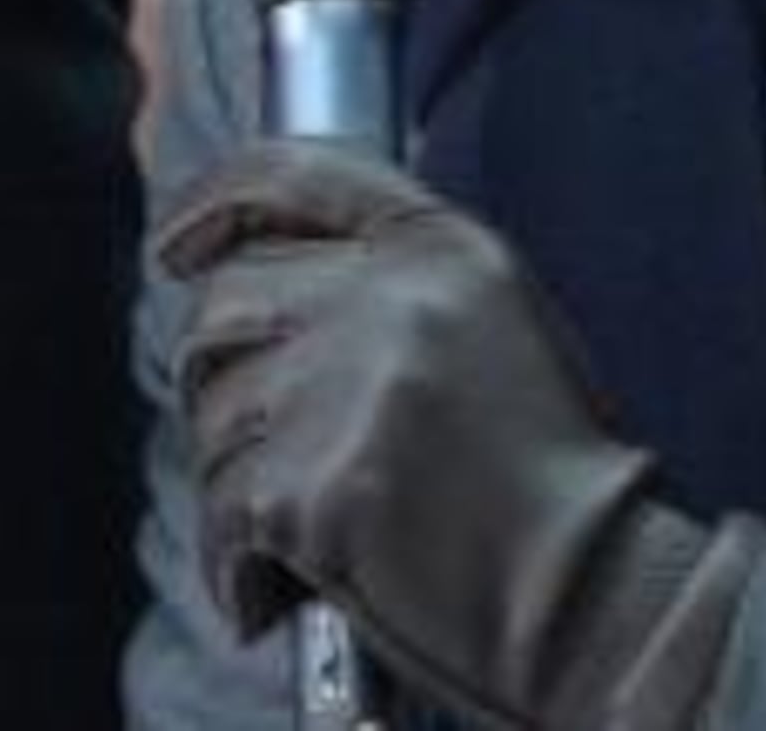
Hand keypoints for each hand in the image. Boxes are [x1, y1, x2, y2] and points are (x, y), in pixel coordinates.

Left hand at [159, 142, 736, 726]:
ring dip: (232, 471)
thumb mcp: (495, 326)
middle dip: (215, 371)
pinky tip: (267, 592)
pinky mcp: (316, 481)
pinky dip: (234, 559)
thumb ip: (394, 284)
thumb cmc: (550, 477)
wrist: (590, 589)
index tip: (175, 244)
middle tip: (245, 435)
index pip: (291, 174)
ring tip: (290, 523)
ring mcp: (345, 386)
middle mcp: (388, 297)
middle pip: (227, 298)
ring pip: (213, 405)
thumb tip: (266, 281)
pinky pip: (225, 506)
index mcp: (440, 247)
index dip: (214, 202)